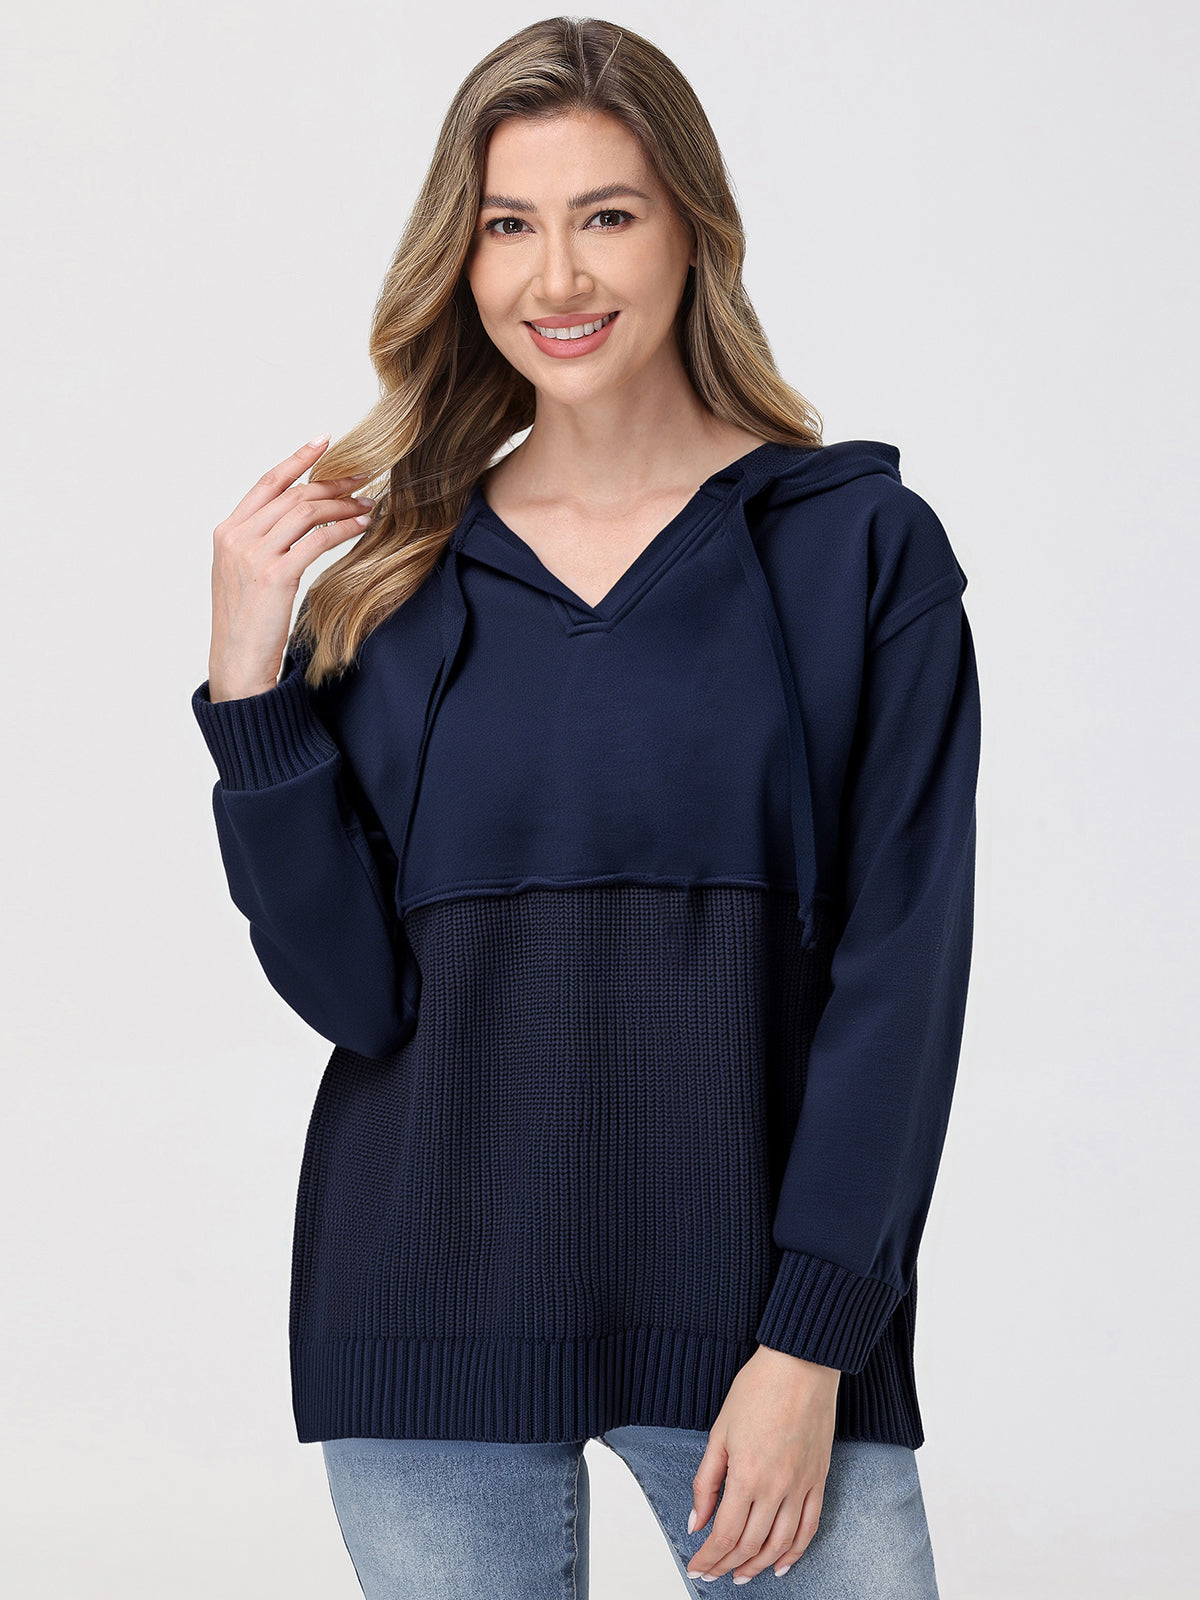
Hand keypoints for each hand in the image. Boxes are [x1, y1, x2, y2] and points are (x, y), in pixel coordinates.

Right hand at [207, 433, 375, 701]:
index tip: (323, 442)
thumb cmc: (246, 622)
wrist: (237, 662)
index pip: (267, 483)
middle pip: (293, 495)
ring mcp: (254, 555)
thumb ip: (261, 542)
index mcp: (227, 532)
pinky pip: (317, 541)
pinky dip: (343, 530)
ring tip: (367, 505)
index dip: (297, 460)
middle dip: (331, 484)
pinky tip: (362, 527)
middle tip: (361, 480)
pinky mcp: (275, 576)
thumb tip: (297, 517)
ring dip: (342, 505)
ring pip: (306, 513)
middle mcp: (237, 537)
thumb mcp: (243, 574)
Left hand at [685, 1345, 839, 1583]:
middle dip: (727, 1566)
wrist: (801, 1364)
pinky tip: (781, 1564)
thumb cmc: (758, 1388)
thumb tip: (696, 1521)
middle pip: (750, 1545)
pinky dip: (795, 1553)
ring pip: (780, 1544)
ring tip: (741, 1576)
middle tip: (713, 1574)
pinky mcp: (819, 1480)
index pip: (724, 1534)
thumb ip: (706, 1481)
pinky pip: (809, 1528)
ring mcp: (801, 1486)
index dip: (708, 1557)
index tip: (696, 1566)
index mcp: (747, 1475)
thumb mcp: (719, 1432)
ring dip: (758, 1566)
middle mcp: (776, 1488)